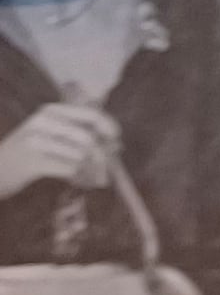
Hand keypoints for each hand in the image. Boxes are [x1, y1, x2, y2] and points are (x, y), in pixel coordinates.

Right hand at [0, 104, 123, 197]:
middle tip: (106, 170)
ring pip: (80, 156)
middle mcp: (43, 122)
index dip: (109, 128)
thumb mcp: (49, 133)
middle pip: (88, 139)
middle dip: (102, 157)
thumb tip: (116, 144)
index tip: (117, 141)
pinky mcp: (33, 162)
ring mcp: (36, 141)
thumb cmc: (27, 152)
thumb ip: (78, 133)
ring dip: (93, 170)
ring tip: (95, 178)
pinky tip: (83, 182)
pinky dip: (81, 178)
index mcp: (51, 111)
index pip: (91, 115)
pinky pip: (69, 169)